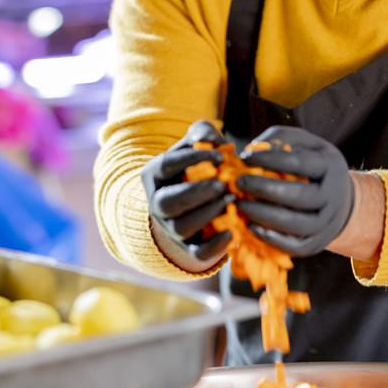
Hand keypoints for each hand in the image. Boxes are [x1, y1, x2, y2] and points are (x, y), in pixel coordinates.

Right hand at [141, 121, 231, 263]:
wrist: (197, 198)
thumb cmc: (199, 165)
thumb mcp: (197, 145)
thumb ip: (202, 134)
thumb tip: (210, 138)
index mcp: (155, 174)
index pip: (166, 165)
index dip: (192, 158)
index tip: (220, 155)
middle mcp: (158, 203)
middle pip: (168, 202)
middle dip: (195, 193)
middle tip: (222, 184)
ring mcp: (171, 227)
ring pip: (181, 228)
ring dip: (207, 215)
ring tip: (231, 201)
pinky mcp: (188, 247)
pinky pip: (197, 253)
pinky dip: (214, 247)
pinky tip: (232, 233)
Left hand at [236, 126, 354, 256]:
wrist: (341, 200)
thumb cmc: (313, 166)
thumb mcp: (305, 144)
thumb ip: (281, 139)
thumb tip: (252, 150)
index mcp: (330, 166)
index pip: (300, 163)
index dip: (270, 160)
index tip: (245, 157)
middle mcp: (333, 196)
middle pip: (300, 196)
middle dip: (265, 189)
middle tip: (239, 183)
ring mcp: (327, 223)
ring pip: (297, 224)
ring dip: (264, 215)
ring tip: (240, 205)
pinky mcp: (317, 243)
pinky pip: (295, 247)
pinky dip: (272, 239)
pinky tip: (251, 226)